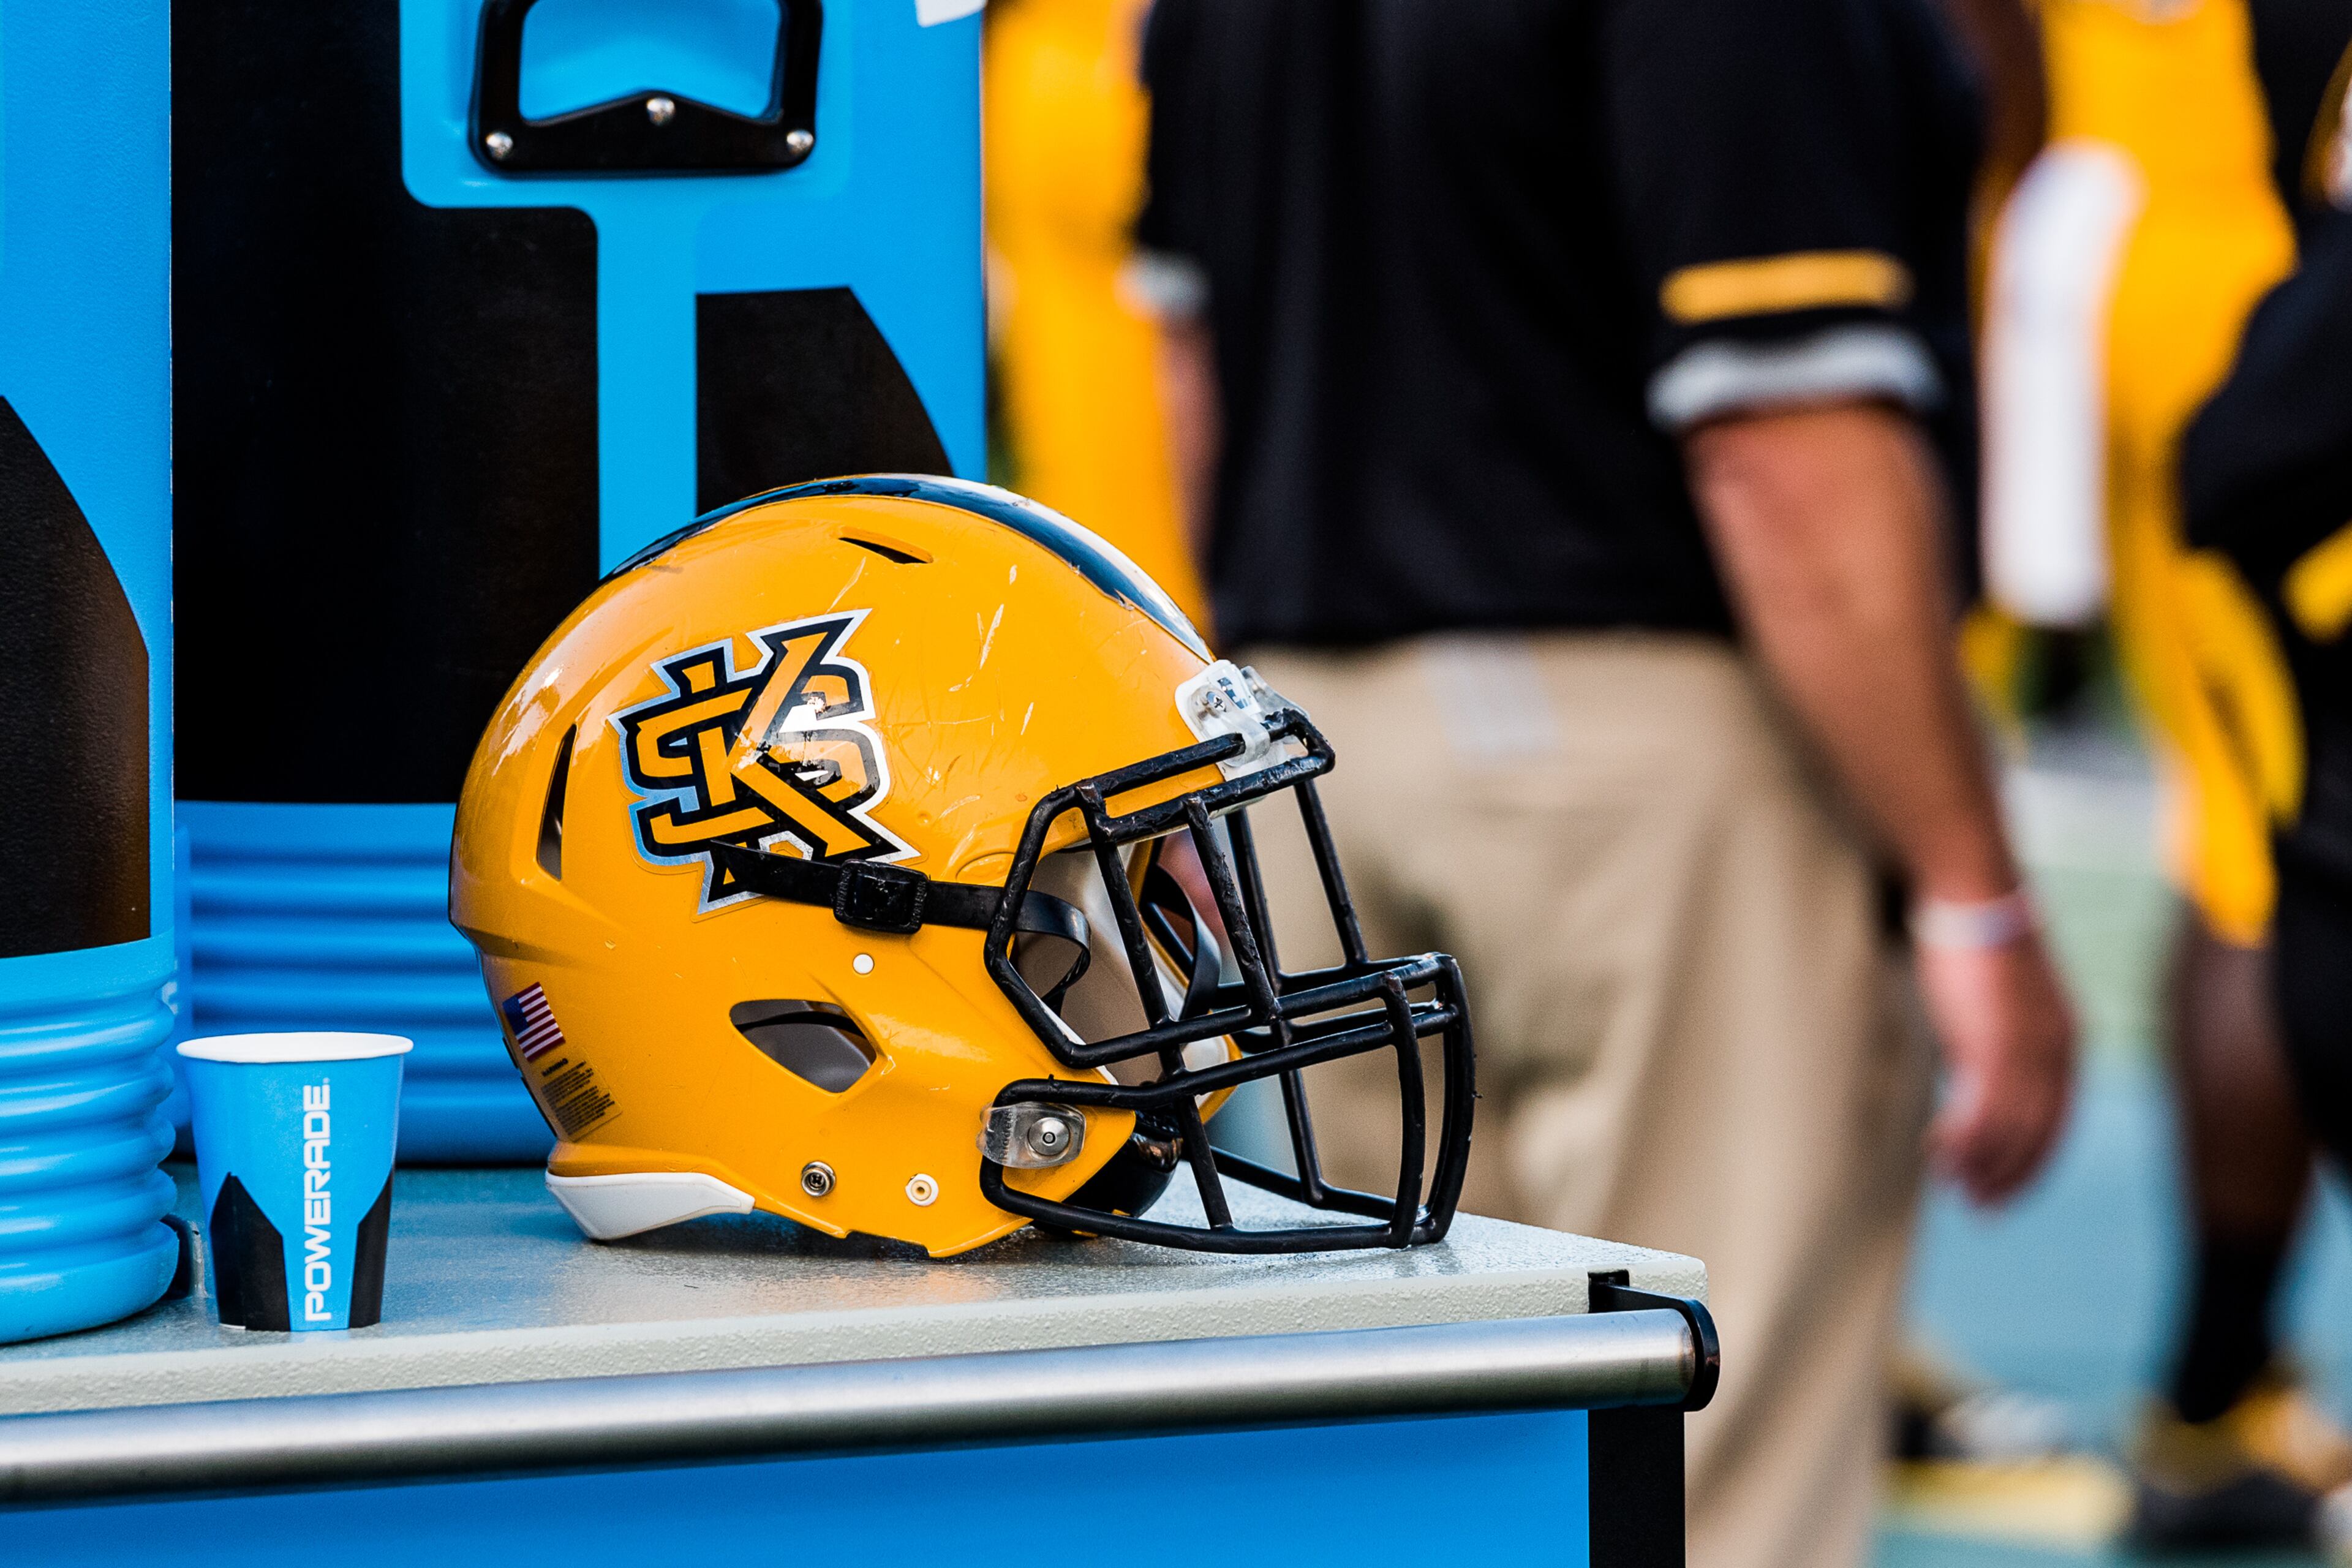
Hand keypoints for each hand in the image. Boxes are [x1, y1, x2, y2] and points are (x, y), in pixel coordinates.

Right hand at [1915, 931, 2076, 1203]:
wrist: (1976, 899)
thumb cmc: (1979, 943)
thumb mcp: (1998, 1005)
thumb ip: (1993, 1045)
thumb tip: (1969, 1080)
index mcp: (2066, 1043)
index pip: (2057, 1123)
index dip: (2031, 1164)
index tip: (2003, 1190)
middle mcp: (2057, 1052)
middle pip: (2039, 1136)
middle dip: (2010, 1178)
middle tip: (1980, 1209)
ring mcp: (2029, 1049)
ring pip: (2012, 1129)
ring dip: (1981, 1164)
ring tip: (1954, 1185)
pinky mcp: (1995, 1042)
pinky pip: (1983, 1109)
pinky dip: (1964, 1138)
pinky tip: (1939, 1151)